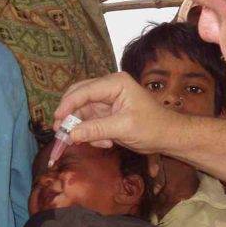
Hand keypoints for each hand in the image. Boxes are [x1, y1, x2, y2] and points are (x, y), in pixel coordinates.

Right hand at [53, 72, 185, 153]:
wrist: (168, 136)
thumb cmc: (152, 127)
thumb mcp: (123, 128)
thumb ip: (96, 129)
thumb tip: (71, 134)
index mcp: (115, 83)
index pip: (85, 90)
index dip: (68, 104)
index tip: (57, 120)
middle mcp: (109, 88)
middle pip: (79, 97)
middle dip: (71, 116)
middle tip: (61, 133)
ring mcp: (107, 100)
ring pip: (82, 111)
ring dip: (84, 129)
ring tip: (99, 143)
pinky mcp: (106, 113)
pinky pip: (90, 122)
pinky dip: (92, 134)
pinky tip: (106, 143)